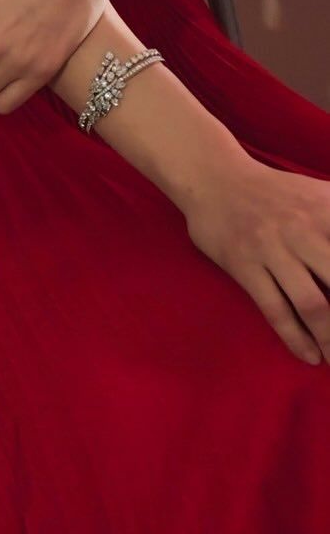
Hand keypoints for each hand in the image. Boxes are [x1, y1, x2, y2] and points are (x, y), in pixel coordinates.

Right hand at [181, 156, 329, 365]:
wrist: (214, 177)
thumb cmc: (277, 192)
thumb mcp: (323, 194)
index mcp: (328, 211)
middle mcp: (305, 231)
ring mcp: (272, 249)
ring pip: (313, 305)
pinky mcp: (245, 265)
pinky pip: (275, 309)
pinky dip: (295, 337)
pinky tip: (310, 356)